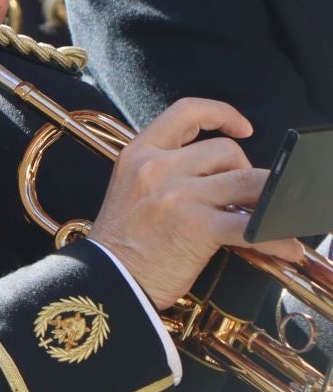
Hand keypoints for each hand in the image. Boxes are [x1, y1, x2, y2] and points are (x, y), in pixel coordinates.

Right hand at [89, 97, 305, 309]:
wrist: (107, 279)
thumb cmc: (121, 242)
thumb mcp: (132, 188)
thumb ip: (167, 171)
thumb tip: (223, 175)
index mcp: (138, 153)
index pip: (185, 111)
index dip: (221, 114)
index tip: (242, 128)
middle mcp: (158, 168)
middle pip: (226, 150)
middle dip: (244, 171)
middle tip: (243, 197)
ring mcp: (178, 196)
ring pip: (247, 180)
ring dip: (267, 198)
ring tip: (272, 215)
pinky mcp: (197, 228)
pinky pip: (251, 226)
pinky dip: (276, 236)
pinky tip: (285, 246)